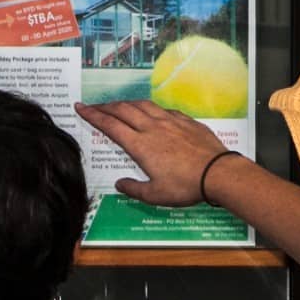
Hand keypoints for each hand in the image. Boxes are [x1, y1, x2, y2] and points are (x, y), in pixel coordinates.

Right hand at [74, 100, 246, 207]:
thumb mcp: (156, 195)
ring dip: (126, 103)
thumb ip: (134, 189)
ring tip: (118, 105)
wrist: (218, 173)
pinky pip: (162, 109)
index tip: (81, 107)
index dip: (93, 115)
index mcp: (140, 145)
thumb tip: (120, 184)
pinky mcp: (185, 120)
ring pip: (142, 105)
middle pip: (123, 110)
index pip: (110, 125)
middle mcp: (152, 128)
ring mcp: (170, 121)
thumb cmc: (186, 186)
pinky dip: (150, 108)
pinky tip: (150, 111)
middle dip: (105, 106)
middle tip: (94, 105)